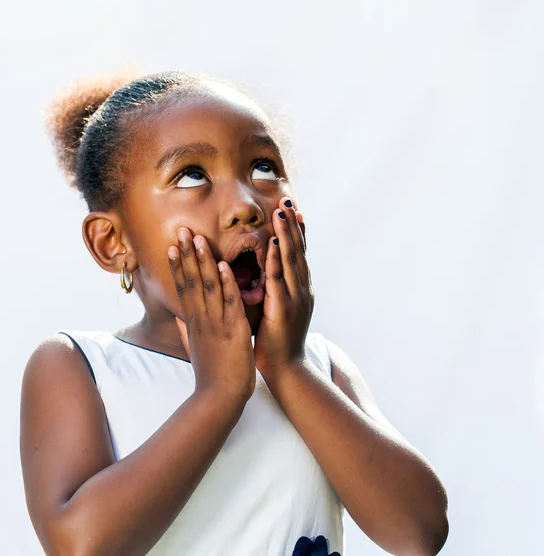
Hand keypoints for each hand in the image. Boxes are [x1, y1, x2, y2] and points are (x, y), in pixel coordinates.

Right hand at [169, 227, 255, 401]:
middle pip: (192, 281)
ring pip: (208, 287)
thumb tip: (179, 318)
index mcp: (194, 323)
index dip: (178, 266)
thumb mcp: (194, 349)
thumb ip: (186, 330)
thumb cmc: (209, 375)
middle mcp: (202, 319)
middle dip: (187, 254)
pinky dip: (226, 283)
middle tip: (182, 230)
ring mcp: (216, 323)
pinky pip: (230, 302)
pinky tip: (224, 265)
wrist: (218, 398)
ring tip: (199, 239)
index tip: (172, 246)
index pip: (183, 288)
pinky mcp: (233, 330)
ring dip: (204, 261)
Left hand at [254, 197, 313, 377]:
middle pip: (297, 250)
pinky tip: (275, 242)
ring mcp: (295, 297)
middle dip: (292, 224)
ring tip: (281, 211)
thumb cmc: (278, 342)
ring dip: (286, 234)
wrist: (287, 369)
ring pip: (291, 259)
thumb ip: (275, 292)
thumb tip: (268, 279)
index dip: (297, 231)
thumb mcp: (279, 311)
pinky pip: (279, 278)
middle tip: (287, 200)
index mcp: (300, 289)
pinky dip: (278, 259)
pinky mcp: (284, 307)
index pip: (299, 254)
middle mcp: (302, 289)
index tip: (293, 210)